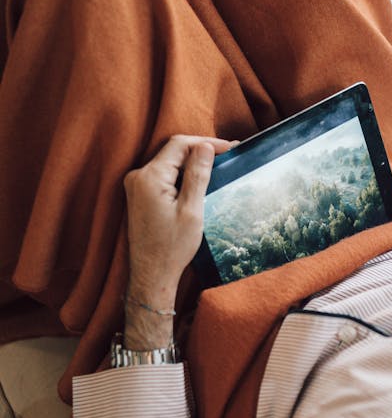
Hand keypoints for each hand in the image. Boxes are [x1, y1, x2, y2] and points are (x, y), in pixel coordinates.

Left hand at [123, 135, 234, 348]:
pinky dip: (181, 174)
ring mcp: (136, 186)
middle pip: (173, 151)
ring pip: (168, 163)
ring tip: (217, 167)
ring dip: (191, 163)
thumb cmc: (171, 247)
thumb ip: (197, 175)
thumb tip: (205, 146)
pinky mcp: (138, 195)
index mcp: (150, 178)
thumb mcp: (191, 210)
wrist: (151, 274)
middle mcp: (138, 177)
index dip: (205, 143)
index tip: (229, 148)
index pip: (179, 145)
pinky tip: (198, 181)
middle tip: (227, 155)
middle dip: (200, 151)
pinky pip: (162, 175)